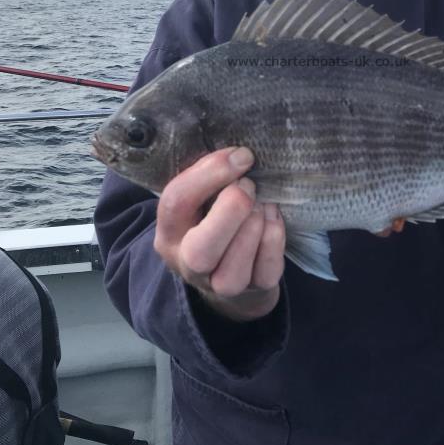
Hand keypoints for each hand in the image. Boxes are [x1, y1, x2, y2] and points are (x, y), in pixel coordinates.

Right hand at [153, 147, 285, 320]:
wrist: (229, 268)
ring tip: (263, 201)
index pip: (176, 202)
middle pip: (201, 250)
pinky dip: (274, 237)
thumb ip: (208, 177)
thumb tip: (240, 154)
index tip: (241, 156)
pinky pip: (267, 269)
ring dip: (255, 224)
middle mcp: (187, 263)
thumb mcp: (199, 198)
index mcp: (169, 232)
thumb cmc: (213, 218)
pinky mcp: (254, 290)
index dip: (210, 174)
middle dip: (233, 210)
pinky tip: (272, 217)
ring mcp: (220, 284)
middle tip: (249, 185)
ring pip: (234, 267)